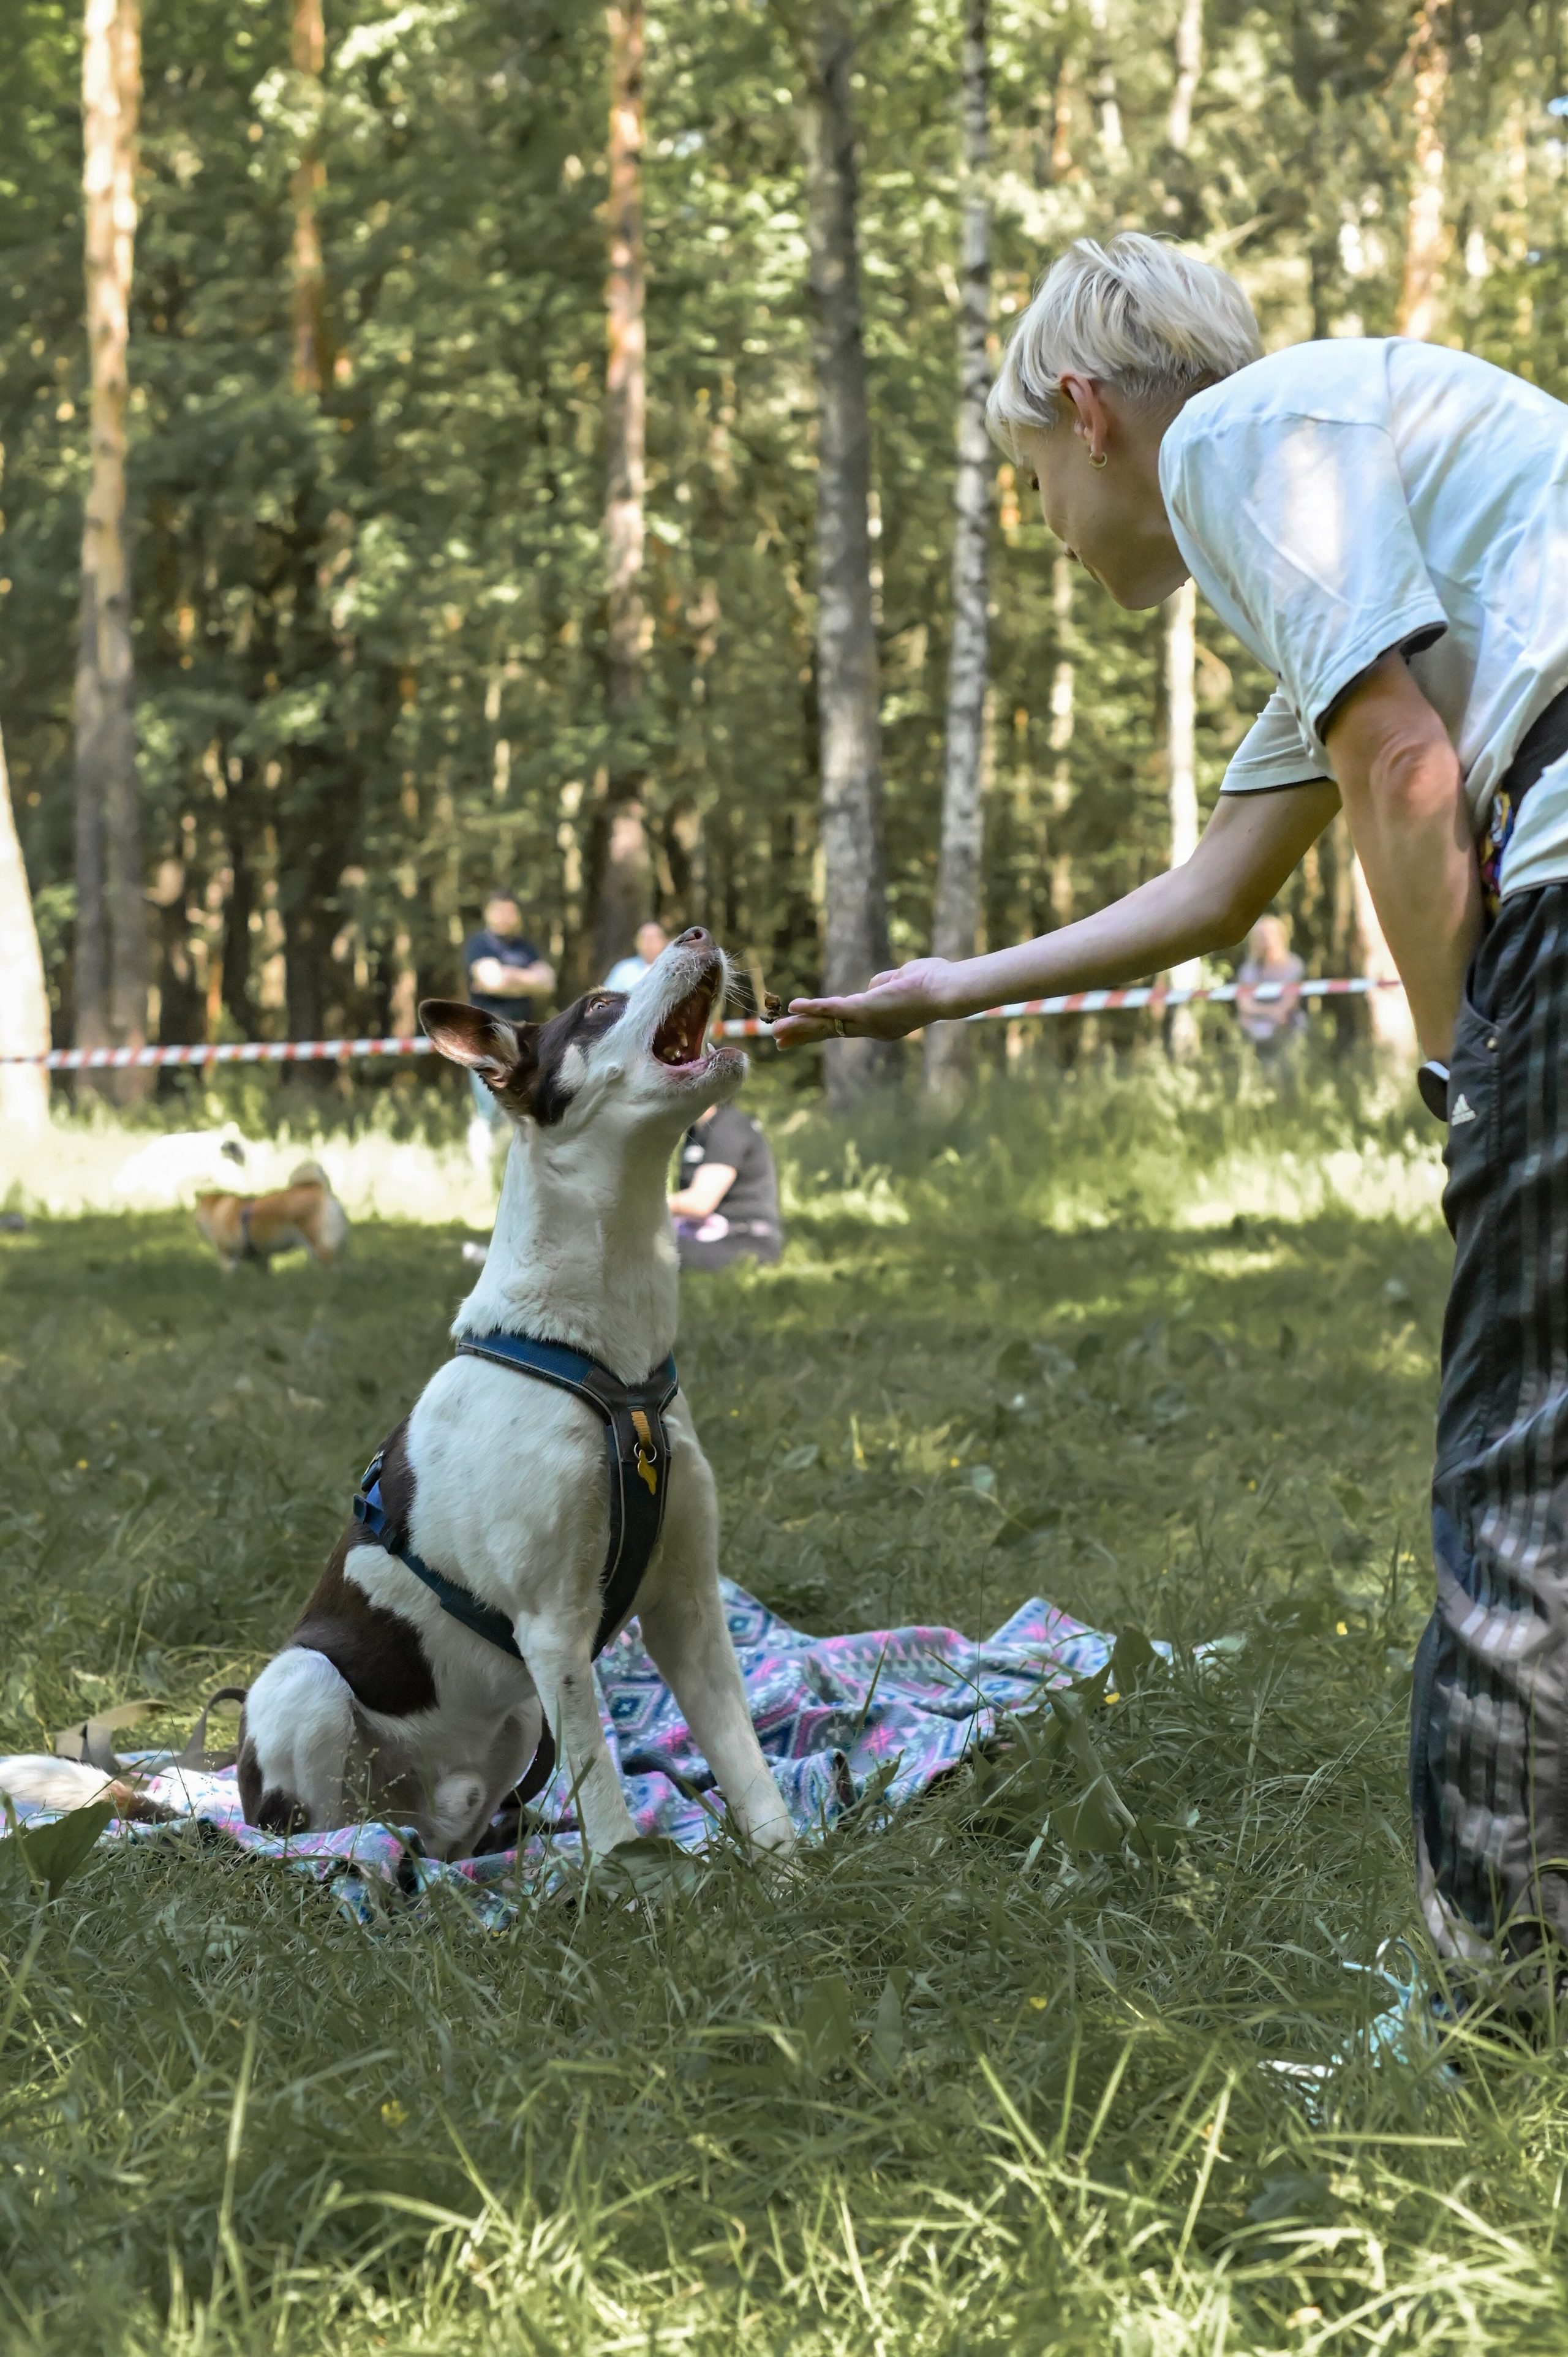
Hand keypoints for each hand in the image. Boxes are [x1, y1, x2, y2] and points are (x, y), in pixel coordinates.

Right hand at [773, 959, 960, 1048]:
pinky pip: (832, 1008)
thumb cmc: (935, 982)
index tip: (803, 1031)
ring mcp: (868, 1021)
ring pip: (826, 1025)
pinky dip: (812, 1007)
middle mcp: (873, 1029)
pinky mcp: (865, 1009)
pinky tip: (792, 1007)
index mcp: (883, 1023)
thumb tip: (873, 984)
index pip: (846, 1027)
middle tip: (780, 1042)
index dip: (823, 1028)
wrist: (948, 991)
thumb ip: (885, 982)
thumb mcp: (904, 979)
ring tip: (775, 1033)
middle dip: (803, 1036)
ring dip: (799, 1027)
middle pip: (830, 1032)